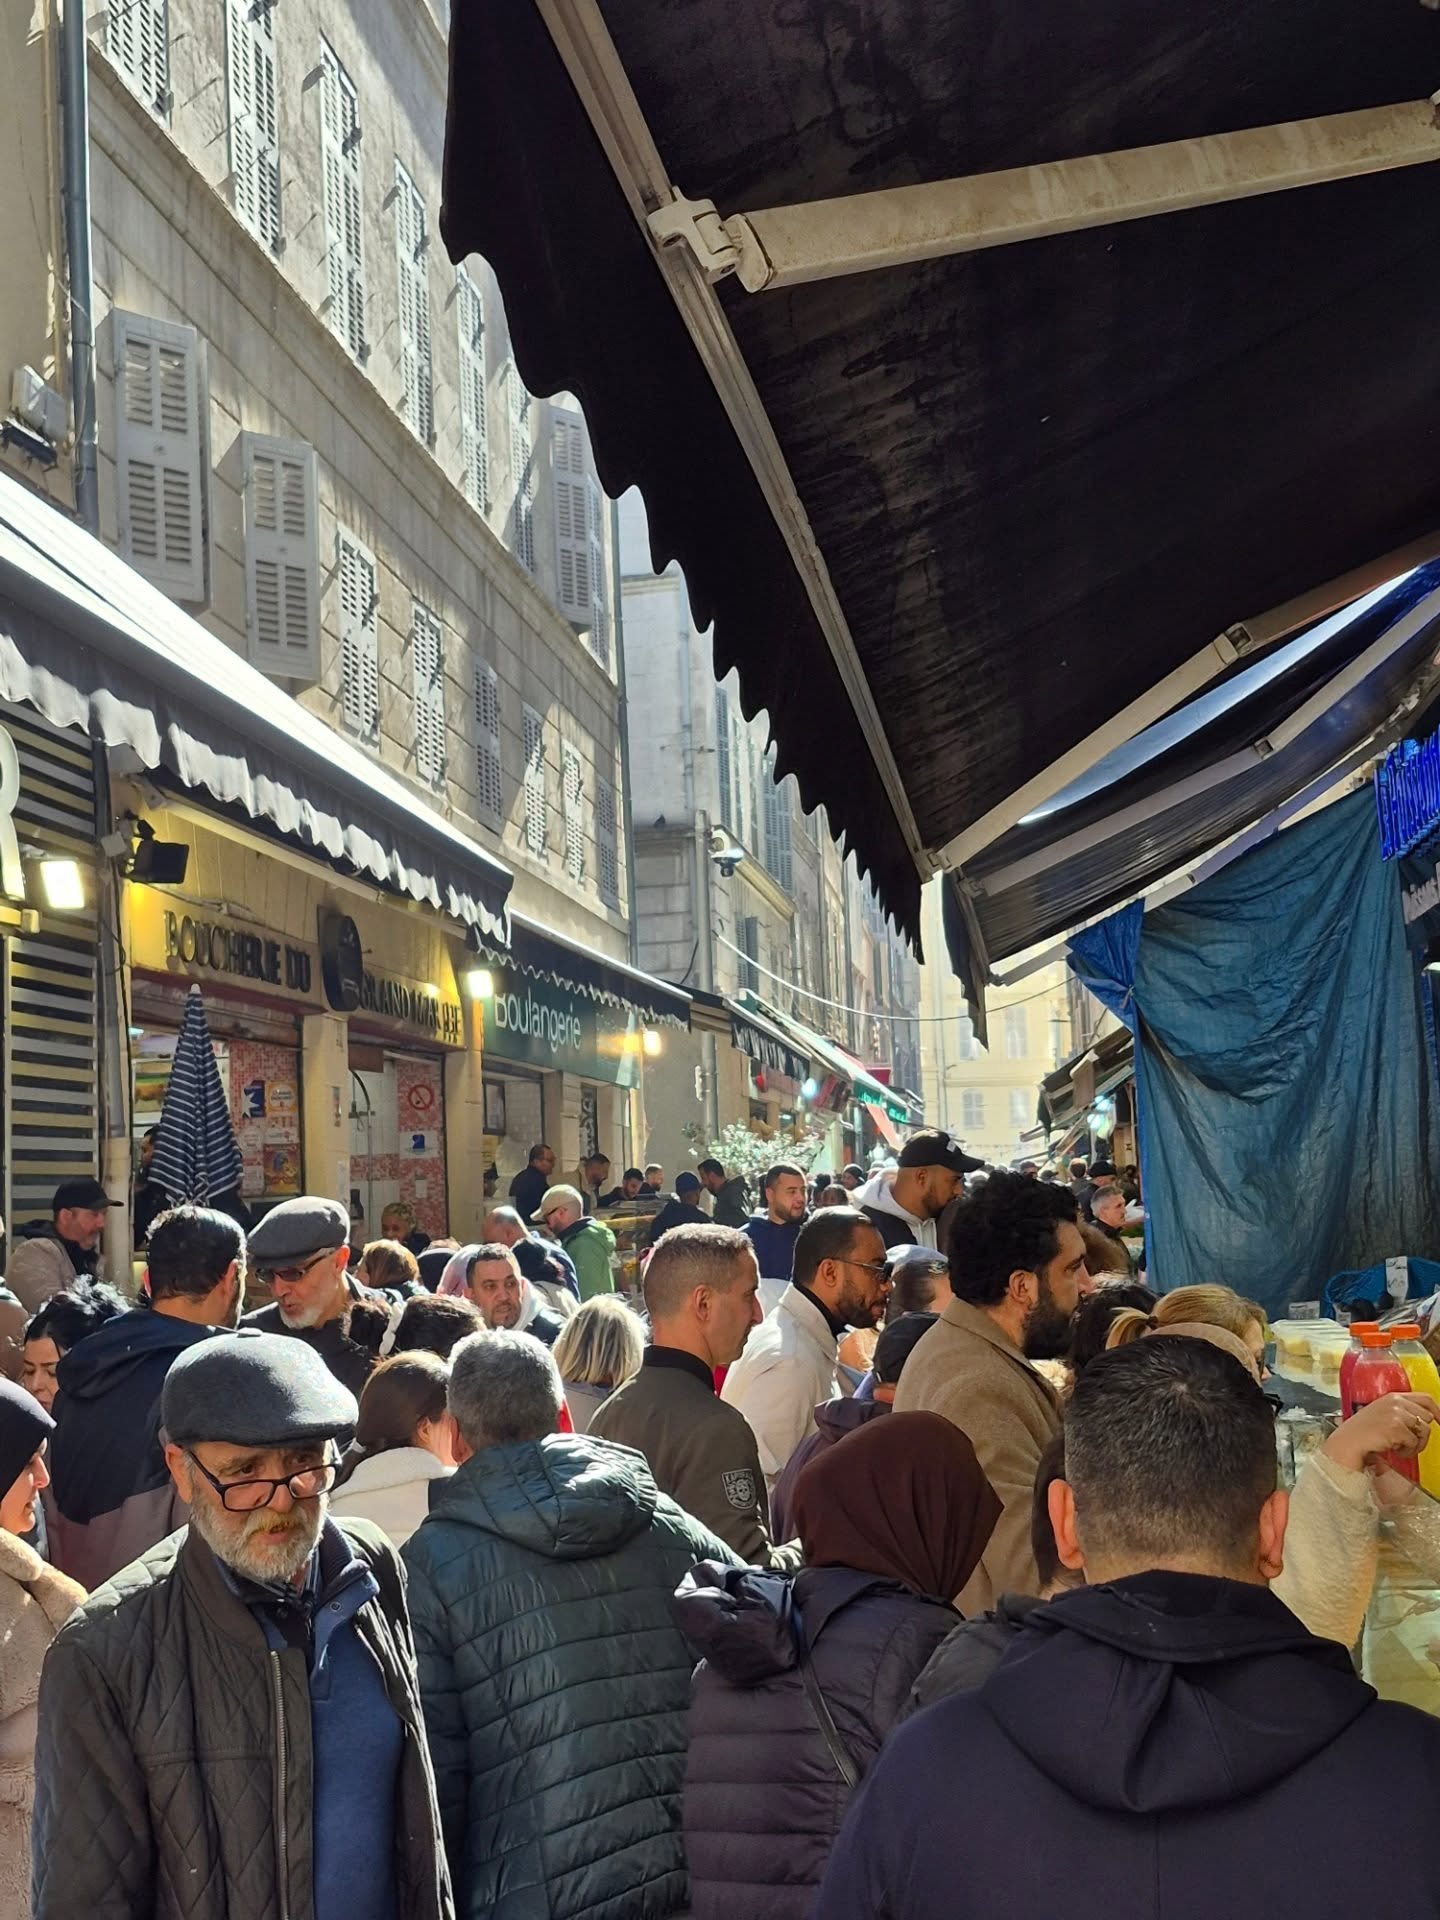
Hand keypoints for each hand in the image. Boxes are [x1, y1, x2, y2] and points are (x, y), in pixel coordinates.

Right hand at [1324, 1392, 1439, 1473]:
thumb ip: (1402, 1412)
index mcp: (1393, 1397)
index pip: (1425, 1398)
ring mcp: (1396, 1413)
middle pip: (1427, 1417)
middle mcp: (1396, 1402)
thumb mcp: (1383, 1414)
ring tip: (1400, 1448)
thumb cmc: (1364, 1432)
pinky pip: (1414, 1442)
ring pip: (1424, 1431)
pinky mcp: (1396, 1427)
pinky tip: (1394, 1450)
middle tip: (1409, 1443)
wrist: (1349, 1442)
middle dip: (1421, 1433)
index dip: (1437, 1411)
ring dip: (1415, 1444)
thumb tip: (1425, 1420)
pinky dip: (1407, 1450)